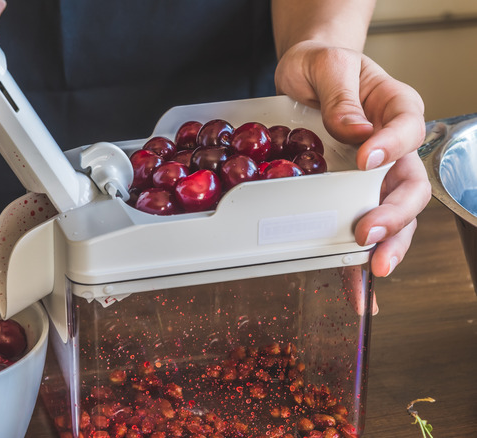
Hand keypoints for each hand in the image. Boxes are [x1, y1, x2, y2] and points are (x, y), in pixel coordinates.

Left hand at [275, 41, 431, 276]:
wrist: (303, 76)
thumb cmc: (319, 66)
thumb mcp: (326, 66)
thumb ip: (341, 95)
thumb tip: (355, 131)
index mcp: (395, 107)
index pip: (408, 128)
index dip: (392, 146)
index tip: (366, 161)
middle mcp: (393, 144)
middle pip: (411, 183)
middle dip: (395, 213)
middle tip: (368, 232)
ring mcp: (376, 172)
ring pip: (396, 211)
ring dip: (389, 241)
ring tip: (374, 265)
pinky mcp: (352, 191)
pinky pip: (365, 221)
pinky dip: (363, 251)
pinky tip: (359, 276)